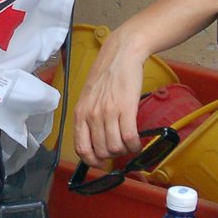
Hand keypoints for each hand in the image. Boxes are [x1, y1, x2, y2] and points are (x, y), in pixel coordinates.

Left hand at [73, 28, 151, 165]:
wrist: (121, 55)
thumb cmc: (106, 75)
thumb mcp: (89, 98)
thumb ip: (88, 119)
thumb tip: (95, 141)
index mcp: (80, 113)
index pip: (81, 148)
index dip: (92, 161)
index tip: (101, 162)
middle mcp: (91, 115)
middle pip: (101, 152)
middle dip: (112, 156)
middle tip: (120, 148)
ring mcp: (108, 112)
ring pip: (116, 148)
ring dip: (125, 151)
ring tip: (129, 144)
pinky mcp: (126, 109)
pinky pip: (129, 138)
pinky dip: (135, 146)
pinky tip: (137, 142)